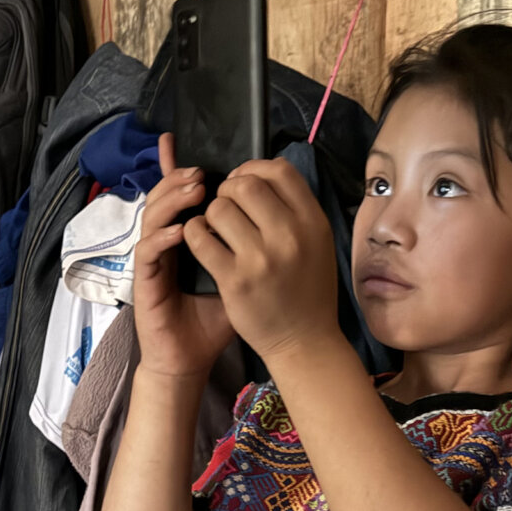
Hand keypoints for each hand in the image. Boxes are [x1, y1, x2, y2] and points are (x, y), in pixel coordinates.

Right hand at [133, 134, 234, 378]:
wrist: (189, 358)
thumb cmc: (215, 320)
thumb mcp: (240, 277)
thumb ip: (250, 247)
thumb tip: (278, 214)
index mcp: (186, 237)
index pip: (181, 195)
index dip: (179, 168)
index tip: (191, 146)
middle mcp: (164, 243)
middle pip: (163, 196)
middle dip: (180, 179)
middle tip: (202, 172)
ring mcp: (152, 261)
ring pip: (152, 217)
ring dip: (171, 200)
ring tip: (193, 191)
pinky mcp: (144, 282)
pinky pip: (148, 252)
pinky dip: (162, 238)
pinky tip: (180, 231)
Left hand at [182, 158, 341, 362]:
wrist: (304, 342)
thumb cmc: (308, 291)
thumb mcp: (317, 244)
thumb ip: (295, 210)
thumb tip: (261, 176)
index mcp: (313, 222)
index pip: (279, 170)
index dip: (254, 168)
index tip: (243, 183)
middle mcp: (290, 236)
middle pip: (245, 184)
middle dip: (228, 190)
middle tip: (225, 206)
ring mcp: (261, 258)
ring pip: (219, 208)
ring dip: (210, 214)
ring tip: (214, 229)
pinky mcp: (234, 280)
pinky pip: (200, 238)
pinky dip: (194, 234)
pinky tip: (201, 242)